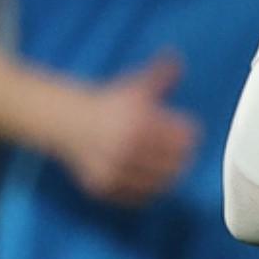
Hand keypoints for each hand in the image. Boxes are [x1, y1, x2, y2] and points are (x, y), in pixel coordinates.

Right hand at [53, 50, 195, 203]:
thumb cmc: (105, 103)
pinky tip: (147, 180)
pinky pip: (137, 198)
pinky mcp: (104, 187)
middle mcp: (126, 147)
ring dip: (165, 176)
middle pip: (174, 165)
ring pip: (158, 184)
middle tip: (181, 154)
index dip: (190, 136)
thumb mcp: (134, 85)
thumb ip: (160, 74)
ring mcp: (115, 170)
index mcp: (138, 121)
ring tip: (166, 167)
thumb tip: (178, 59)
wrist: (67, 121)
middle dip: (180, 159)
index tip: (190, 134)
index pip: (182, 139)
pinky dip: (146, 192)